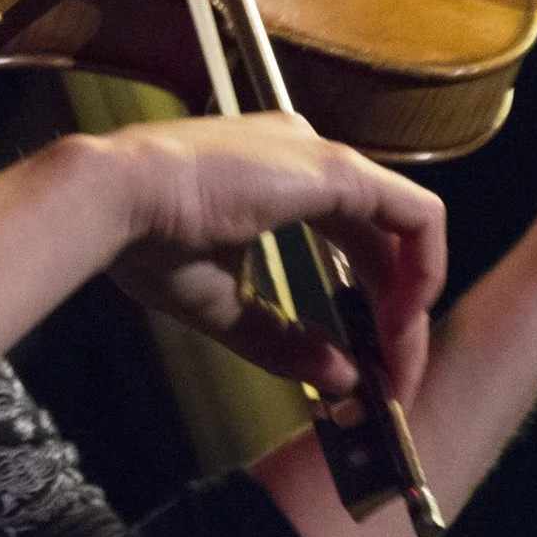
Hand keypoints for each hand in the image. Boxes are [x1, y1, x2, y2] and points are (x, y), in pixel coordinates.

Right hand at [96, 111, 446, 402]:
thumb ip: (284, 340)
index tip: (363, 363)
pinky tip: (400, 327)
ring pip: (409, 230)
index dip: (367, 303)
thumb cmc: (146, 241)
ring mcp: (324, 157)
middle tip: (394, 380)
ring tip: (397, 365)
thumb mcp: (223, 306)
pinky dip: (421, 274)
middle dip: (397, 315)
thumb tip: (341, 380)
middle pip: (384, 241)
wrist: (115, 201)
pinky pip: (417, 219)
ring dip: (411, 304)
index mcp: (278, 177)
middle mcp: (308, 156)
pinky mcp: (336, 169)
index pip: (351, 240)